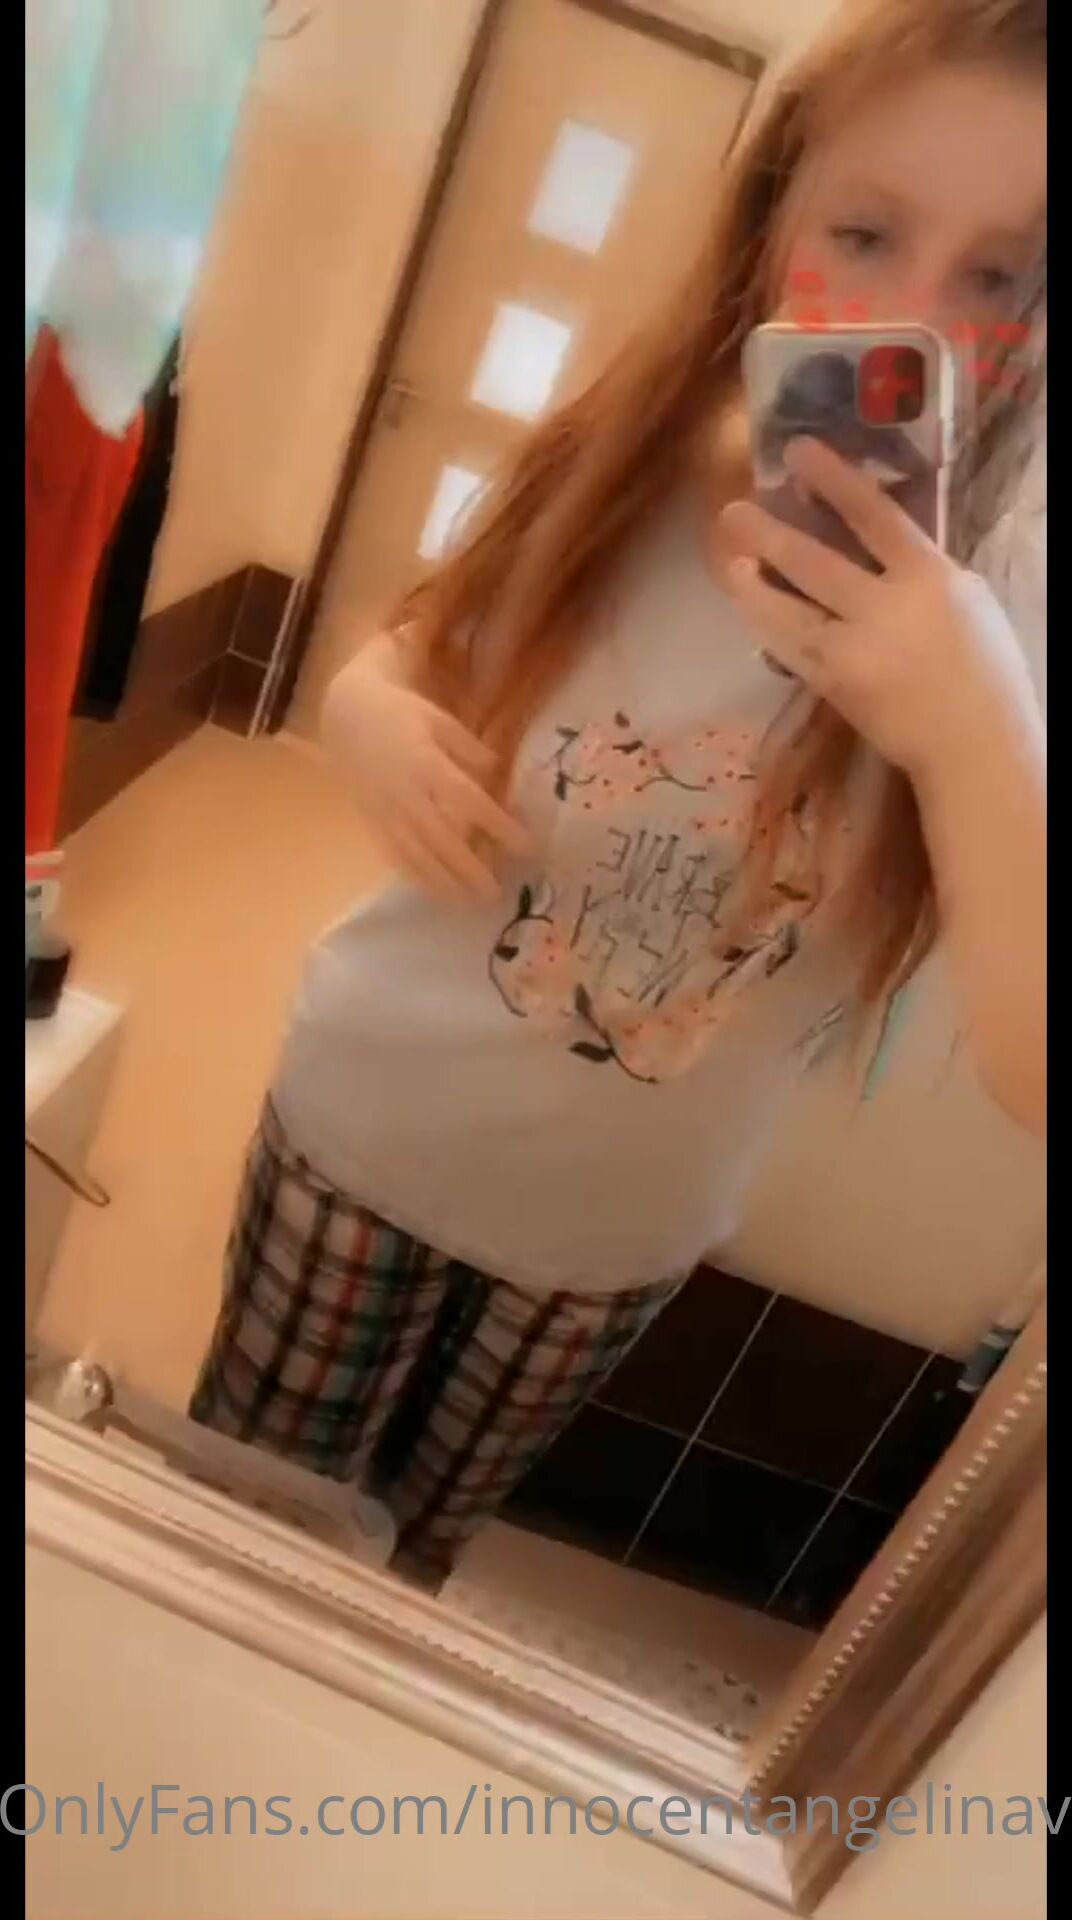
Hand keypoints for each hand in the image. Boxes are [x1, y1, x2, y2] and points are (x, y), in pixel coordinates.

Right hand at [325, 669, 530, 900]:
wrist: (345, 716)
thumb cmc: (399, 713)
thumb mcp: (438, 719)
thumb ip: (467, 747)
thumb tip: (495, 771)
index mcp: (425, 763)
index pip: (468, 801)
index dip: (497, 825)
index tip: (525, 845)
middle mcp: (405, 793)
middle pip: (441, 839)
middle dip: (469, 869)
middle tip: (496, 893)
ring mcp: (385, 811)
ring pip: (416, 854)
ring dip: (443, 882)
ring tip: (468, 902)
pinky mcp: (372, 821)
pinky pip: (393, 854)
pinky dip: (414, 876)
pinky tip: (433, 892)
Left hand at [718, 437, 1041, 785]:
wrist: (973, 744)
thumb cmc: (982, 669)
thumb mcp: (967, 600)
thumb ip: (921, 570)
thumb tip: (878, 544)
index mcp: (929, 578)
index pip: (875, 515)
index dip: (834, 479)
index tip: (799, 452)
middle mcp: (886, 608)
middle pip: (815, 561)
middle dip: (770, 532)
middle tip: (734, 509)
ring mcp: (855, 649)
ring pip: (788, 608)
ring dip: (752, 582)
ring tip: (728, 558)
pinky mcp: (835, 685)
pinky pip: (790, 648)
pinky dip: (767, 624)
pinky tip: (749, 607)